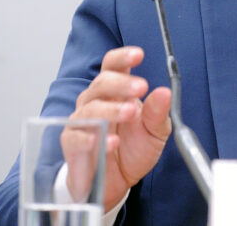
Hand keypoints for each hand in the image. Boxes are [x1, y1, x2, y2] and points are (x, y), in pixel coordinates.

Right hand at [63, 46, 171, 211]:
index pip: (113, 66)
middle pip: (101, 83)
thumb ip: (158, 113)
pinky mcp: (72, 144)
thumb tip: (164, 92)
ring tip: (130, 113)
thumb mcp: (155, 131)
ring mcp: (81, 121)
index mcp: (116, 92)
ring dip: (111, 109)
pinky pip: (76, 137)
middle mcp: (95, 101)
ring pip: (90, 108)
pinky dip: (92, 138)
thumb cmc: (133, 149)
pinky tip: (111, 141)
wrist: (117, 182)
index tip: (138, 54)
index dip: (123, 57)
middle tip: (141, 87)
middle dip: (121, 83)